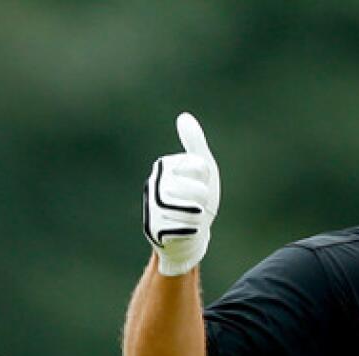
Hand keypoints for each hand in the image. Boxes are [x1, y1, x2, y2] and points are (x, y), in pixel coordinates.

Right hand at [142, 112, 221, 275]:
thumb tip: (184, 116)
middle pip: (198, 190)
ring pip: (192, 210)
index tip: (198, 183)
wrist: (188, 236)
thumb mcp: (201, 168)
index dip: (207, 179)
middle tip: (195, 204)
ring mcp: (152, 206)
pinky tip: (186, 229)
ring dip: (198, 216)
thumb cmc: (196, 198)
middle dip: (203, 200)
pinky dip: (192, 231)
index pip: (201, 168)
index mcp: (165, 166)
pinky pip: (186, 228)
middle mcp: (153, 183)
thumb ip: (194, 143)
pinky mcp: (154, 228)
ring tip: (191, 216)